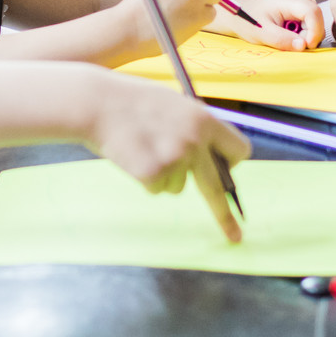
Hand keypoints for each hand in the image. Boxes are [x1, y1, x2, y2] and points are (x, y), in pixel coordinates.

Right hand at [87, 72, 251, 242]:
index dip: (231, 164)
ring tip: (143, 149)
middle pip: (217, 187)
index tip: (228, 177)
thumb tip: (209, 152)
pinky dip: (145, 179)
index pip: (238, 149)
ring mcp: (175, 158)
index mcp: (204, 119)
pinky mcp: (154, 173)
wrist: (97, 103)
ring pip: (178, 186)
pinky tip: (133, 157)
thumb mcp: (173, 104)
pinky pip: (156, 189)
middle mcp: (195, 141)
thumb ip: (194, 126)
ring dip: (164, 176)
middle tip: (235, 236)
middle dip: (225, 215)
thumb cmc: (132, 101)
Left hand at [220, 0, 322, 50]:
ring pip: (316, 20)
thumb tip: (303, 46)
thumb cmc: (248, 20)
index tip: (307, 46)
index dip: (314, 31)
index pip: (312, 12)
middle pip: (317, 17)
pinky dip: (304, 31)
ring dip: (306, 33)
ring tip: (287, 36)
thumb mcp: (262, 33)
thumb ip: (283, 40)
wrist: (240, 12)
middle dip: (309, 35)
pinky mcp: (300, 6)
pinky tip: (289, 32)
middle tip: (292, 43)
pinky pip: (311, 21)